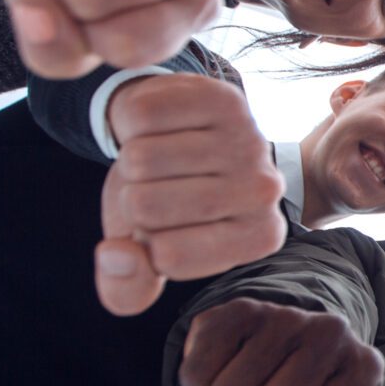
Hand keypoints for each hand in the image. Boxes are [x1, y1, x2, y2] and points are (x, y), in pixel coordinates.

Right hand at [96, 75, 285, 314]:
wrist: (177, 139)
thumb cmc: (164, 205)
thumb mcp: (142, 258)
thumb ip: (126, 288)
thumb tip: (118, 255)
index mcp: (258, 239)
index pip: (168, 257)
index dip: (143, 242)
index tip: (164, 226)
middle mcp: (266, 191)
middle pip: (148, 205)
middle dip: (132, 196)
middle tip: (159, 186)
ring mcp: (249, 139)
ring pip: (141, 159)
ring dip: (131, 157)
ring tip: (161, 158)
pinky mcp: (223, 96)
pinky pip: (141, 115)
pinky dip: (132, 121)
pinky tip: (162, 127)